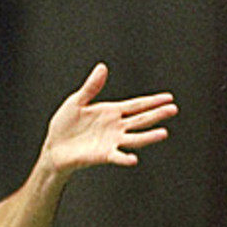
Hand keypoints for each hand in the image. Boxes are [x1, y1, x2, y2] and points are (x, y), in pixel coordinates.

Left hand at [42, 63, 177, 173]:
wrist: (54, 147)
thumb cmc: (64, 124)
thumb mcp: (76, 101)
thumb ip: (91, 87)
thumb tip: (102, 67)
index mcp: (111, 112)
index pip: (136, 105)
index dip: (152, 101)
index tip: (169, 97)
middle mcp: (116, 127)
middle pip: (141, 119)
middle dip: (157, 114)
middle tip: (173, 109)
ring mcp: (111, 141)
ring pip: (134, 138)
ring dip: (148, 136)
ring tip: (163, 133)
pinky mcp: (102, 155)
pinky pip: (116, 156)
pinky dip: (124, 158)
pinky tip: (133, 159)